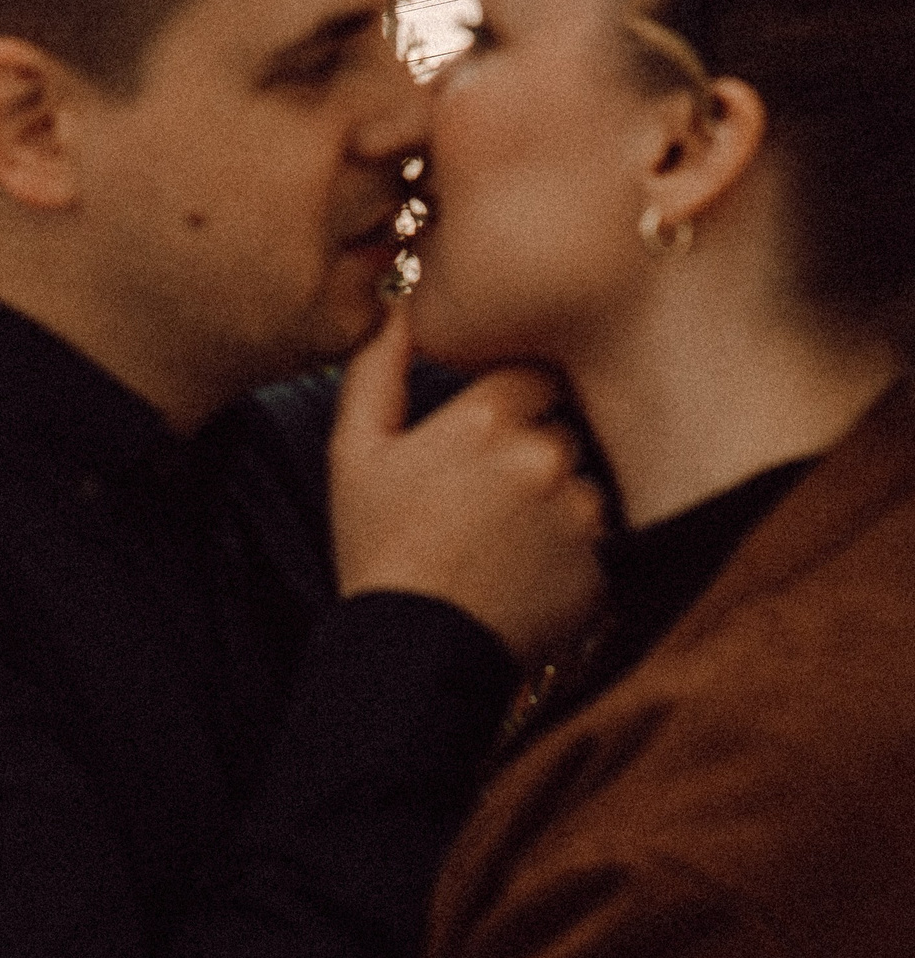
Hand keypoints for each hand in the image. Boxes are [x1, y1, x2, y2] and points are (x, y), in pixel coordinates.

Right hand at [330, 301, 606, 664]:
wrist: (408, 649)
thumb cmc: (374, 545)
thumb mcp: (353, 451)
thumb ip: (377, 370)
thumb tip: (400, 307)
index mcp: (486, 419)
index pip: (534, 376)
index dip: (510, 403)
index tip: (483, 437)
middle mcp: (544, 456)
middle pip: (562, 429)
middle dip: (533, 453)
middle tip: (483, 500)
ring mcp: (580, 513)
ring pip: (585, 484)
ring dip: (556, 504)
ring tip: (503, 544)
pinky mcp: (603, 566)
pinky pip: (599, 541)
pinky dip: (571, 553)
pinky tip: (523, 574)